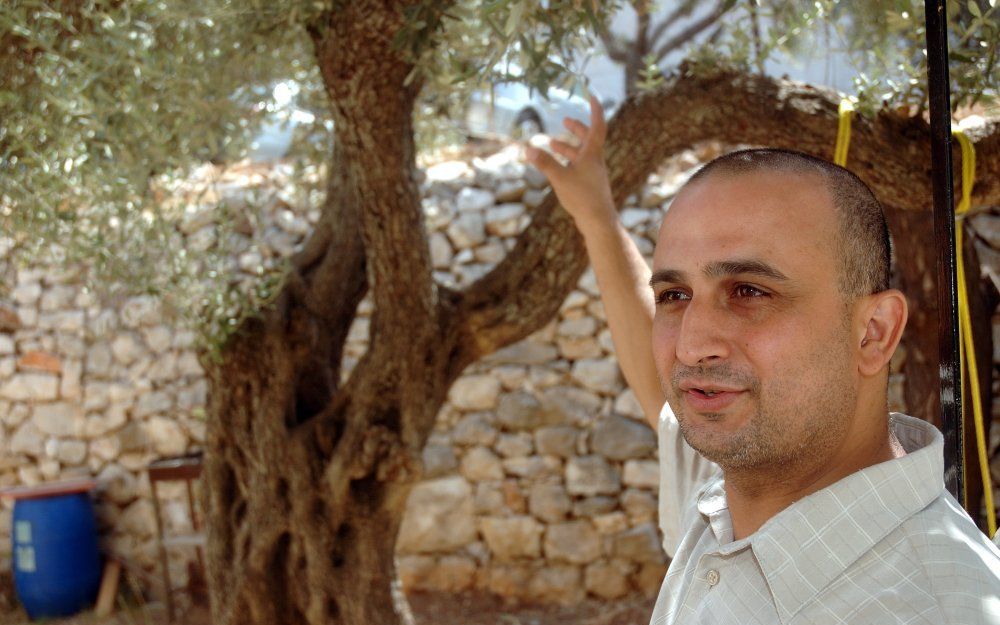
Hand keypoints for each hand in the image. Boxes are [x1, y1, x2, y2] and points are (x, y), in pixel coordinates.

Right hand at [525, 95, 615, 232]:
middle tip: (565, 120)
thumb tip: (528, 148)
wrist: (599, 221)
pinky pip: (579, 167)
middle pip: (589, 139)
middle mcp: (595, 161)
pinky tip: (557, 168)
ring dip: (568, 147)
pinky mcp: (590, 185)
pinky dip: (568, 162)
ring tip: (552, 143)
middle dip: (577, 129)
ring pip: (582, 155)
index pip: (597, 126)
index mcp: (592, 154)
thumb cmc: (582, 197)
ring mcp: (593, 174)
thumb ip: (544, 163)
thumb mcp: (559, 178)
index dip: (595, 110)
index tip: (592, 96)